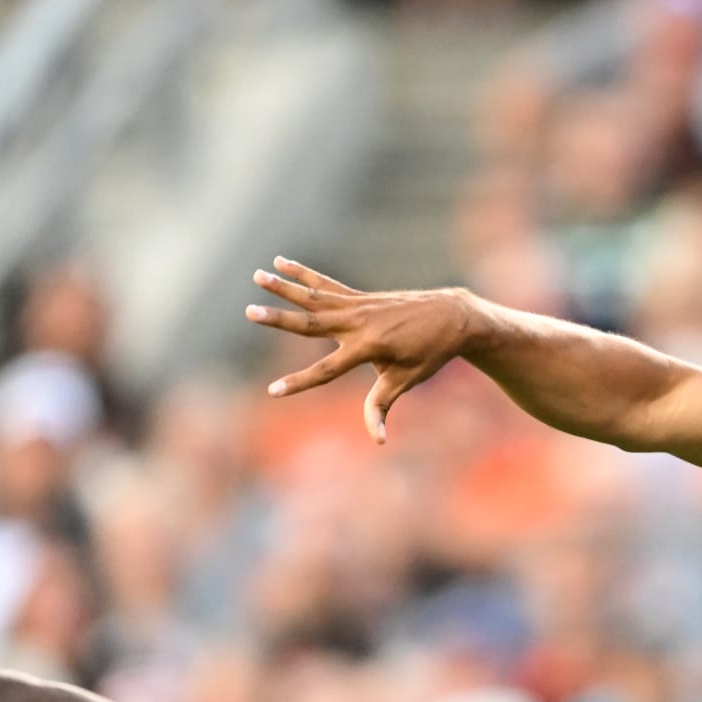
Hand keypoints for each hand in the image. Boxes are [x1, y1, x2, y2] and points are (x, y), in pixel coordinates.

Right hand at [245, 258, 470, 440]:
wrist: (452, 316)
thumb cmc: (430, 353)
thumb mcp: (406, 379)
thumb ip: (381, 405)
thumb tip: (377, 439)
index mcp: (369, 347)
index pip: (327, 370)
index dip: (300, 383)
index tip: (273, 391)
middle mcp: (360, 322)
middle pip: (311, 323)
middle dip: (279, 319)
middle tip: (249, 311)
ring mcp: (359, 305)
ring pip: (314, 296)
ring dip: (284, 286)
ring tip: (256, 275)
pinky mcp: (361, 297)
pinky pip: (327, 285)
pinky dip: (305, 274)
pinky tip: (282, 262)